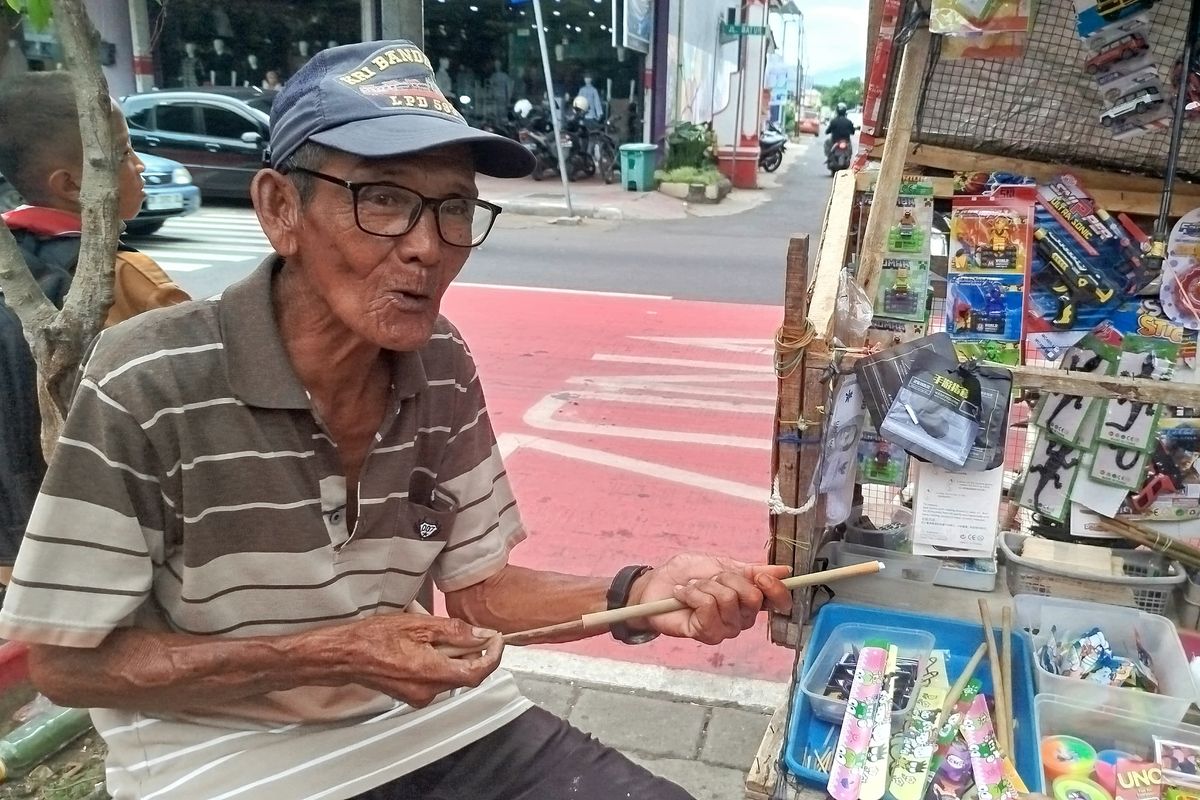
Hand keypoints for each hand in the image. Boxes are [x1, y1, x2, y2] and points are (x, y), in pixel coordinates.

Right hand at [345, 614, 502, 707]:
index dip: (493, 656)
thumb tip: (482, 636)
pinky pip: (436, 679)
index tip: (498, 639)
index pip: (477, 672)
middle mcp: (428, 691)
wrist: (345, 656)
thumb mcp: (418, 625)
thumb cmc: (375, 637)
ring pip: (451, 675)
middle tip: (466, 631)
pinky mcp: (411, 695)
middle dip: (471, 652)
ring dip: (453, 656)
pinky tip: (425, 645)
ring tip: (436, 634)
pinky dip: (439, 662)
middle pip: (465, 674)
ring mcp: (419, 696)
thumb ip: (454, 632)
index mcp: (432, 672)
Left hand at [629, 554, 791, 644]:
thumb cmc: (687, 574)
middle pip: (752, 597)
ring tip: (692, 586)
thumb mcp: (721, 564)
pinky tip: (683, 596)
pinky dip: (693, 594)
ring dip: (706, 585)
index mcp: (749, 599)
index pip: (778, 601)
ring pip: (728, 600)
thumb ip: (752, 570)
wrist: (656, 584)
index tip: (761, 577)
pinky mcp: (706, 634)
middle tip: (710, 578)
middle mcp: (742, 617)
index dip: (775, 589)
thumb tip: (784, 570)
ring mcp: (725, 628)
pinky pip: (708, 608)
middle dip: (727, 578)